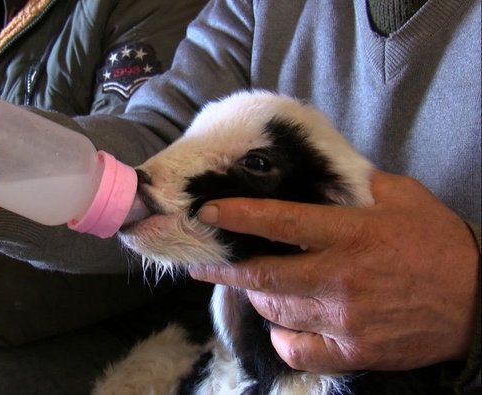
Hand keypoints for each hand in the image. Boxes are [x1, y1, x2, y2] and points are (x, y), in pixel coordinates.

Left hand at [189, 170, 478, 372]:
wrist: (481, 302)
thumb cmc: (439, 244)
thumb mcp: (404, 198)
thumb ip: (357, 184)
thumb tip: (321, 174)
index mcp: (351, 234)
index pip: (281, 222)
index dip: (238, 216)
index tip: (207, 212)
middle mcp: (342, 277)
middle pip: (264, 275)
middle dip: (225, 268)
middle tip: (203, 263)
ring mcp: (346, 320)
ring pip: (277, 311)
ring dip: (258, 296)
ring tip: (254, 284)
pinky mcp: (354, 352)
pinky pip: (298, 350)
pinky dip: (282, 338)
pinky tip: (283, 325)